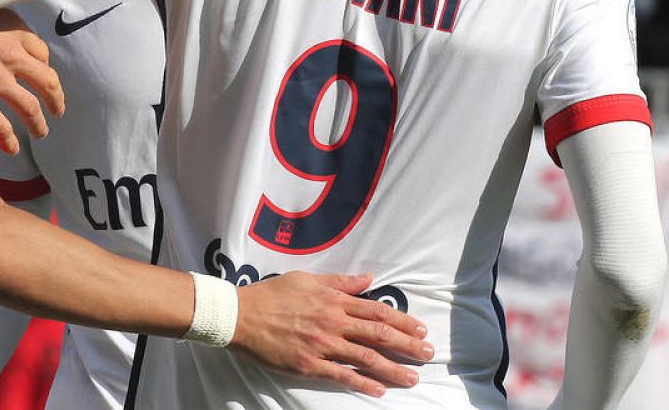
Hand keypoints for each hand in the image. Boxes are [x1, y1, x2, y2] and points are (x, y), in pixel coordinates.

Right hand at [0, 5, 63, 153]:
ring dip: (39, 124)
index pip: (41, 52)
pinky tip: (12, 149)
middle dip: (55, 98)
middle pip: (47, 81)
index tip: (42, 77)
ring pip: (30, 108)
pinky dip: (10, 142)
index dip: (44, 67)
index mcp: (12, 29)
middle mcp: (10, 54)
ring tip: (41, 132)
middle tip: (57, 109)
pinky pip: (2, 128)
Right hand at [230, 271, 432, 396]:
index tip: (420, 330)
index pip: (375, 310)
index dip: (401, 321)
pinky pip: (341, 375)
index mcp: (332, 300)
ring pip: (366, 357)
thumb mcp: (306, 279)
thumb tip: (368, 279)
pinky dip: (363, 383)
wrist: (240, 315)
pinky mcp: (309, 364)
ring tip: (412, 377)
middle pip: (378, 334)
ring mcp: (321, 344)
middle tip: (428, 353)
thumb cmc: (270, 294)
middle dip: (407, 345)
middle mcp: (332, 322)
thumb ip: (339, 281)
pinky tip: (379, 390)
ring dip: (393, 368)